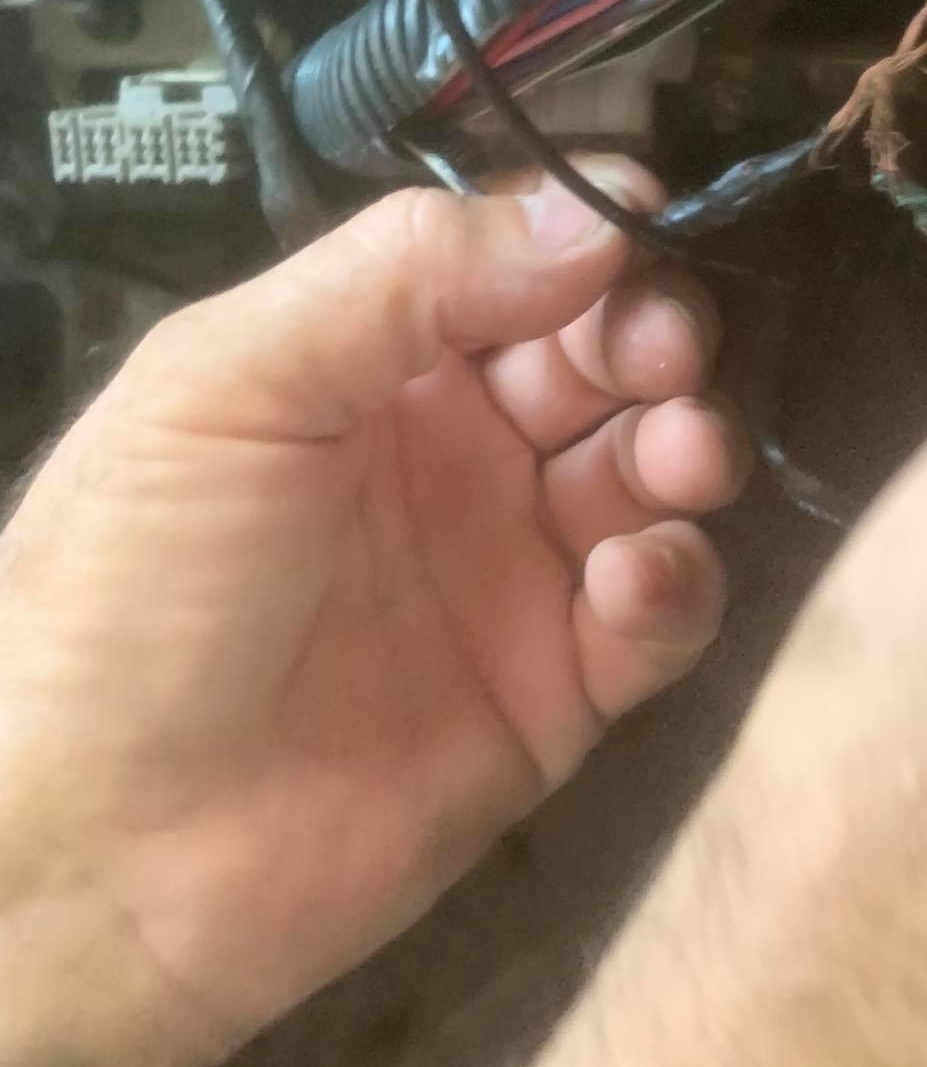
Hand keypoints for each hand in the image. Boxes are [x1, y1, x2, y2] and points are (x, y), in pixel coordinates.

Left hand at [0, 162, 747, 1061]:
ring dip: (683, 448)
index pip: (513, 265)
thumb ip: (406, 279)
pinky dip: (675, 583)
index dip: (586, 238)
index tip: (648, 225)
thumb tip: (598, 212)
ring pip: (649, 476)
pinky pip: (656, 618)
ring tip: (675, 457)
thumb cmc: (134, 586)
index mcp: (366, 365)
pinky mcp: (558, 695)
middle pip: (603, 360)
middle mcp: (453, 454)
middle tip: (663, 353)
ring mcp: (510, 574)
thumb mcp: (229, 385)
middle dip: (652, 336)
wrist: (102, 854)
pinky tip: (636, 578)